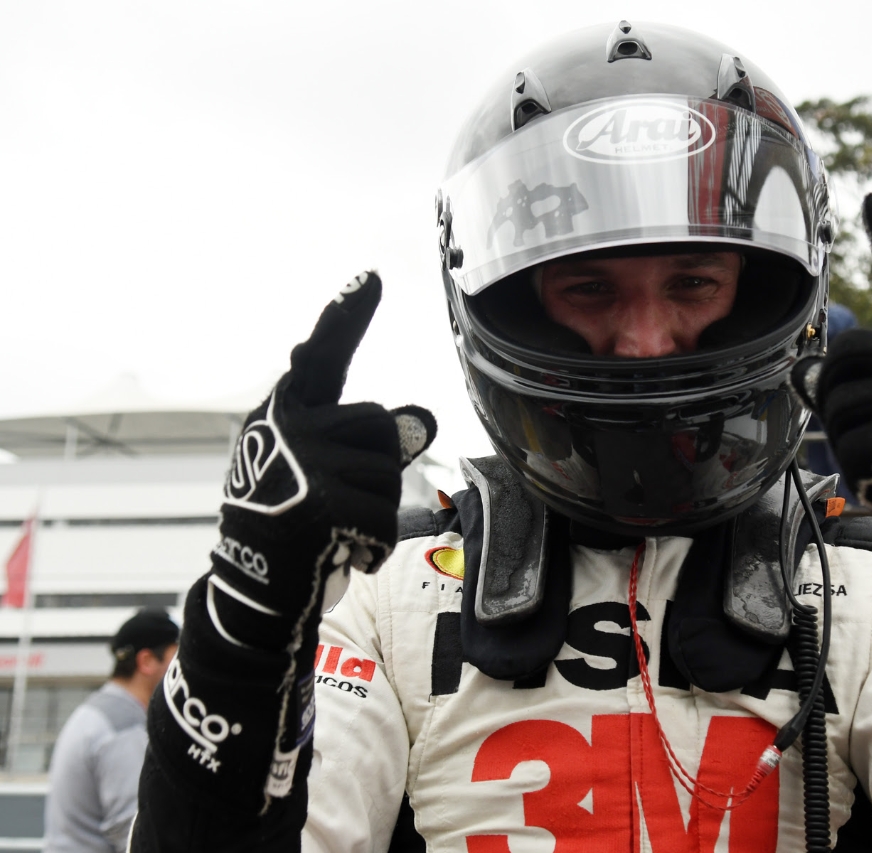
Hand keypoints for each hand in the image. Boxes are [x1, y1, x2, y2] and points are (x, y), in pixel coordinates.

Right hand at [209, 270, 435, 651]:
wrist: (250, 593)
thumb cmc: (293, 525)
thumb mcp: (325, 473)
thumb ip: (368, 441)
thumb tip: (426, 419)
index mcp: (283, 413)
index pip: (322, 357)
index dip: (346, 317)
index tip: (369, 277)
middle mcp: (285, 428)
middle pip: (383, 424)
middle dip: (379, 469)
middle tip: (340, 503)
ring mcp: (299, 464)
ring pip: (389, 473)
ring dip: (377, 513)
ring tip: (337, 532)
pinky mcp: (316, 505)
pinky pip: (383, 517)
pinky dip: (376, 546)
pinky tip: (344, 555)